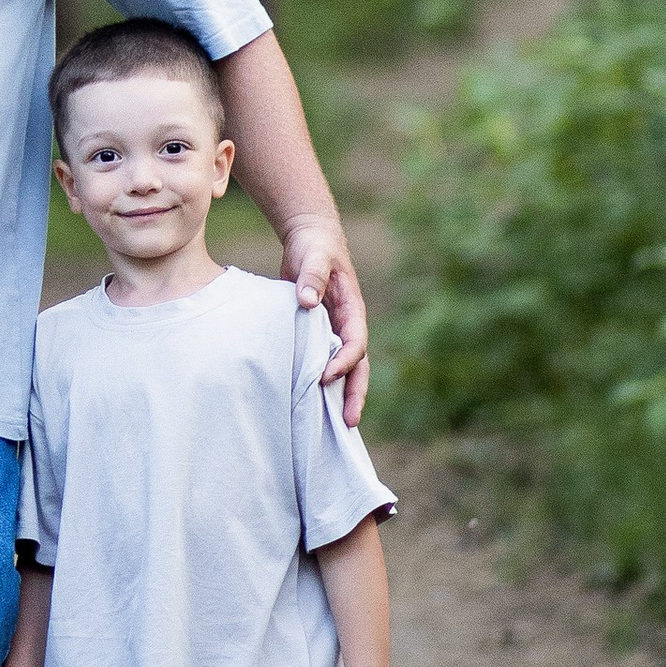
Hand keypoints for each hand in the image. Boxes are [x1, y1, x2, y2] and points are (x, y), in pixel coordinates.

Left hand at [281, 209, 369, 424]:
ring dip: (340, 395)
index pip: (355, 343)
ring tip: (334, 427)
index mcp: (352, 310)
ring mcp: (334, 331)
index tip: (326, 377)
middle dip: (355, 394)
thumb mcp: (313, 256)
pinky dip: (320, 382)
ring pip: (342, 369)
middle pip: (357, 366)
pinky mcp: (317, 333)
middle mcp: (347, 325)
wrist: (310, 239)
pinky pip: (322, 362)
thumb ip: (311, 276)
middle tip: (349, 423)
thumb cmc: (315, 247)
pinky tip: (308, 403)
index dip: (344, 362)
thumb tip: (307, 302)